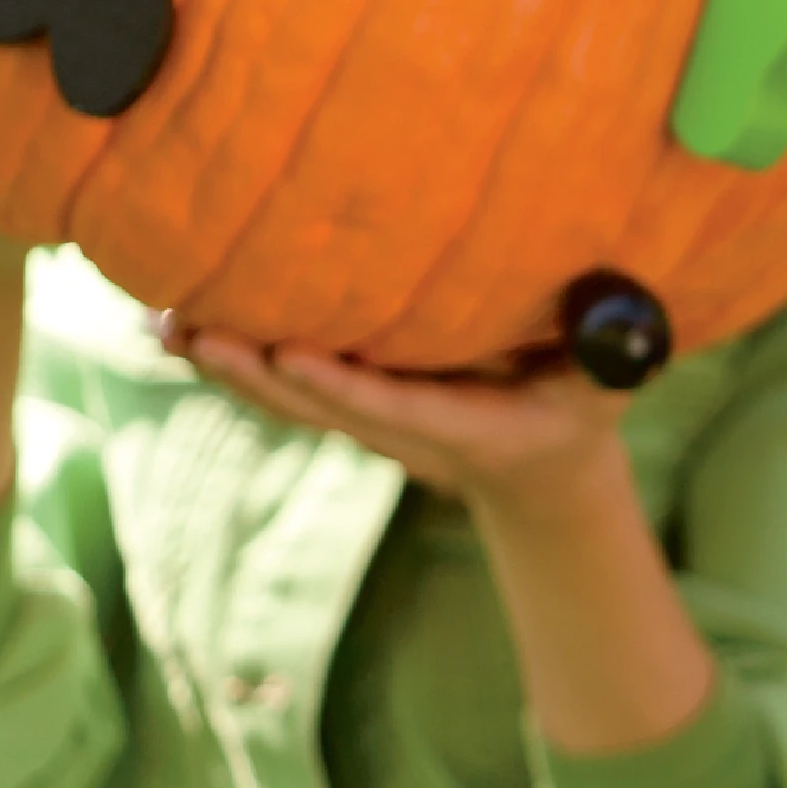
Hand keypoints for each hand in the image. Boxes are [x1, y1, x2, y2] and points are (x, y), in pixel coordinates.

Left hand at [172, 322, 637, 522]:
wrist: (540, 472)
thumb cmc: (580, 411)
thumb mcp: (607, 387)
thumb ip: (610, 355)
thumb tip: (619, 315)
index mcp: (472, 430)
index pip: (399, 408)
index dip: (343, 385)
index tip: (291, 354)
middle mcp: (408, 435)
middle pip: (318, 407)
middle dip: (254, 371)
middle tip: (197, 330)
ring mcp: (371, 426)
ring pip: (286, 401)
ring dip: (226, 368)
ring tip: (167, 325)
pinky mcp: (346, 408)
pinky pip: (279, 387)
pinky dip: (229, 361)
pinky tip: (178, 326)